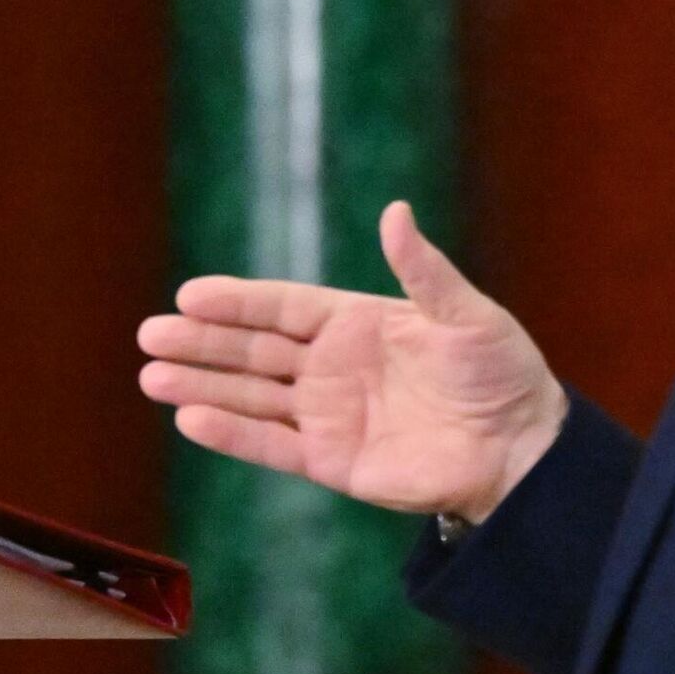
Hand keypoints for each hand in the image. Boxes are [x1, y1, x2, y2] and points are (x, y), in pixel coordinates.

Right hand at [138, 200, 566, 523]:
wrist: (524, 451)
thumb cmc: (502, 375)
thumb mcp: (467, 314)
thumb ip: (423, 270)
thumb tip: (395, 211)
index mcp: (355, 324)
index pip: (281, 309)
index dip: (236, 303)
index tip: (189, 295)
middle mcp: (330, 368)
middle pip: (252, 351)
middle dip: (201, 343)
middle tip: (150, 334)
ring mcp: (327, 415)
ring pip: (250, 397)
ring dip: (201, 387)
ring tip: (152, 377)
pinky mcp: (332, 462)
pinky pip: (272, 446)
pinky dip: (232, 435)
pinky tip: (191, 420)